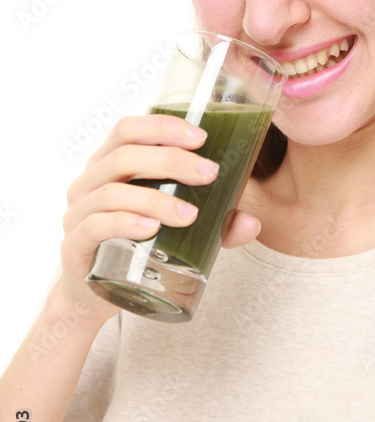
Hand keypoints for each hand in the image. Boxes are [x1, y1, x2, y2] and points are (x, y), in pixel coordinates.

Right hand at [59, 114, 260, 319]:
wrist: (96, 293)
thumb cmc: (137, 245)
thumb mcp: (177, 227)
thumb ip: (215, 223)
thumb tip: (253, 223)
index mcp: (110, 164)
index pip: (128, 129)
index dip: (162, 127)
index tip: (201, 137)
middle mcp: (89, 182)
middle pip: (125, 156)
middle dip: (172, 161)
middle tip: (209, 174)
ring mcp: (77, 214)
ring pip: (112, 193)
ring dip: (156, 199)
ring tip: (191, 215)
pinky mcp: (74, 246)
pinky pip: (95, 227)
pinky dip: (125, 224)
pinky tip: (151, 229)